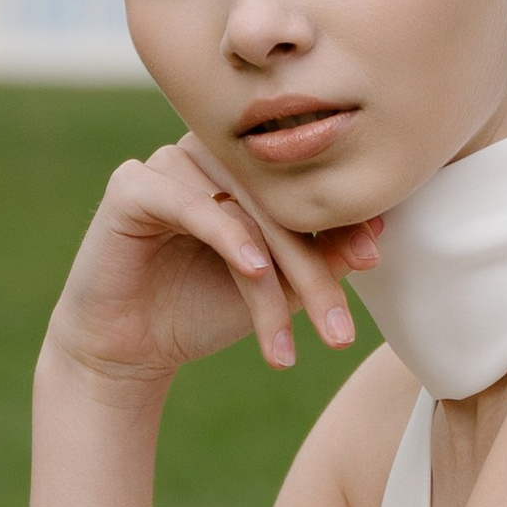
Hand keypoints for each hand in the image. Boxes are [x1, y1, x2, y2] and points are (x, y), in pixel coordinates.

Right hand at [45, 136, 380, 388]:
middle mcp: (207, 155)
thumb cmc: (201, 311)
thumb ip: (319, 256)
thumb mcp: (274, 289)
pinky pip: (189, 203)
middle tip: (338, 326)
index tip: (373, 261)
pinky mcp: (131, 185)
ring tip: (295, 328)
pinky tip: (253, 269)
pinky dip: (226, 235)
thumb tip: (379, 231)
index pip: (300, 186)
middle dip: (312, 265)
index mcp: (242, 169)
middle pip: (275, 198)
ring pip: (240, 207)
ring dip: (275, 271)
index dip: (340, 220)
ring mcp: (168, 164)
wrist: (127, 351)